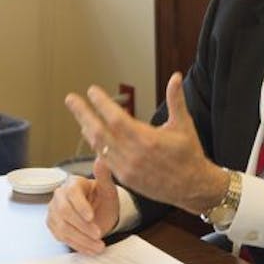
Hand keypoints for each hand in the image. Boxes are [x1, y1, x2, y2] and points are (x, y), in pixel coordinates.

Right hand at [46, 155, 120, 253]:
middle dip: (83, 226)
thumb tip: (102, 158)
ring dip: (82, 240)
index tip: (92, 217)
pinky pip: (62, 238)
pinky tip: (90, 249)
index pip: (72, 193)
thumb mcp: (108, 189)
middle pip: (65, 212)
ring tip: (99, 246)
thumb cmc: (103, 199)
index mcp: (72, 183)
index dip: (81, 206)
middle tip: (99, 235)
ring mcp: (53, 211)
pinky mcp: (53, 225)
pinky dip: (77, 245)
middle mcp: (59, 196)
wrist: (98, 213)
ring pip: (63, 228)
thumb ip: (104, 175)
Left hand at [64, 74, 224, 214]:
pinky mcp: (125, 179)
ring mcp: (127, 169)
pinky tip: (92, 135)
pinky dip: (96, 146)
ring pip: (99, 146)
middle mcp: (133, 155)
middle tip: (71, 99)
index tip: (92, 91)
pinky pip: (104, 159)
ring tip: (79, 115)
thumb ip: (176, 100)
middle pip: (99, 131)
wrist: (192, 187)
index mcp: (147, 140)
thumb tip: (175, 77)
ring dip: (87, 129)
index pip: (116, 118)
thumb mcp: (184, 125)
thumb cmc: (189, 155)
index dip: (101, 103)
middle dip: (83, 113)